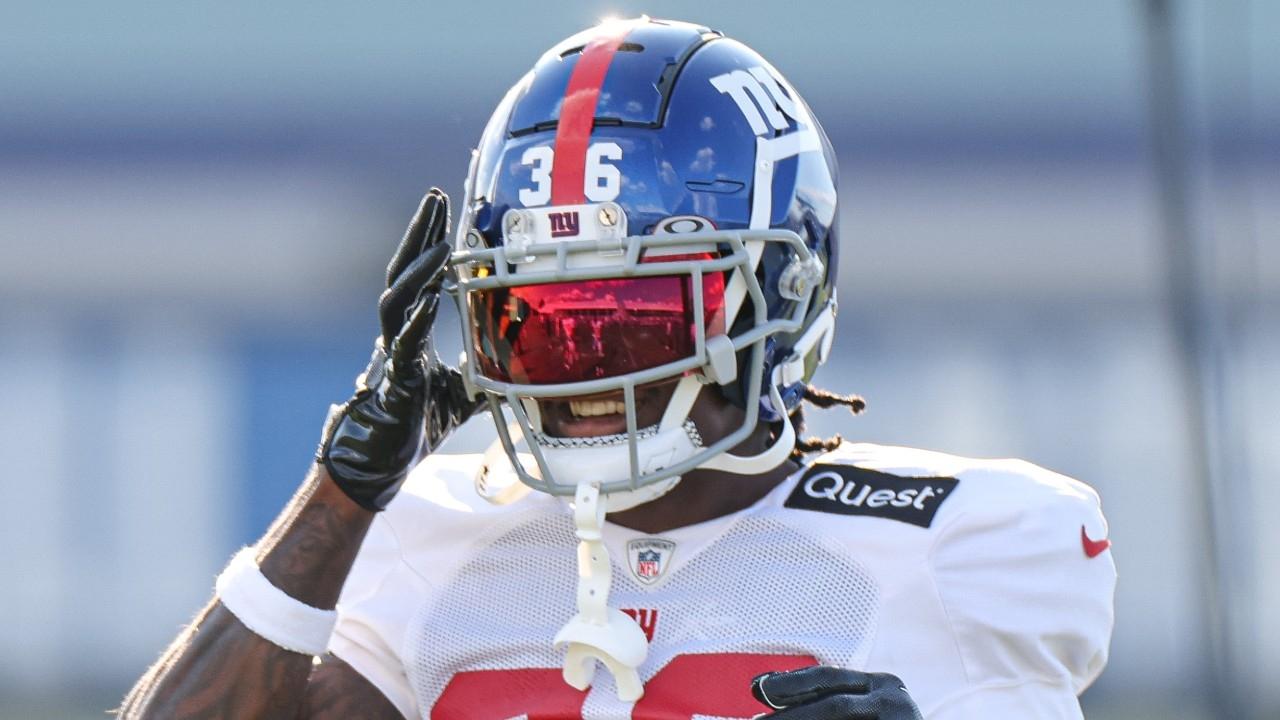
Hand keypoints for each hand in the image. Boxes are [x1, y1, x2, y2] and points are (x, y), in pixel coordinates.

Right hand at [318, 189, 482, 510]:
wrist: (380, 463)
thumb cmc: (416, 425)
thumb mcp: (465, 396)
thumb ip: (488, 377)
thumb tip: (529, 373)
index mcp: (412, 332)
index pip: (420, 275)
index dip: (429, 240)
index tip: (444, 207)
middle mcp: (398, 335)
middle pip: (404, 271)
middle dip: (419, 233)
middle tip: (435, 196)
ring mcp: (393, 355)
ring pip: (397, 299)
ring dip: (419, 270)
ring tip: (439, 243)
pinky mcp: (394, 381)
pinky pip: (404, 345)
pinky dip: (418, 321)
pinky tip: (432, 301)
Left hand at [751, 666, 922, 718]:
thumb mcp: (863, 711)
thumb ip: (828, 702)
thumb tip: (770, 691)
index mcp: (882, 685)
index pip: (828, 678)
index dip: (789, 683)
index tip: (756, 688)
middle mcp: (893, 695)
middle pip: (831, 700)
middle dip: (789, 708)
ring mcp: (899, 717)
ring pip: (835, 713)